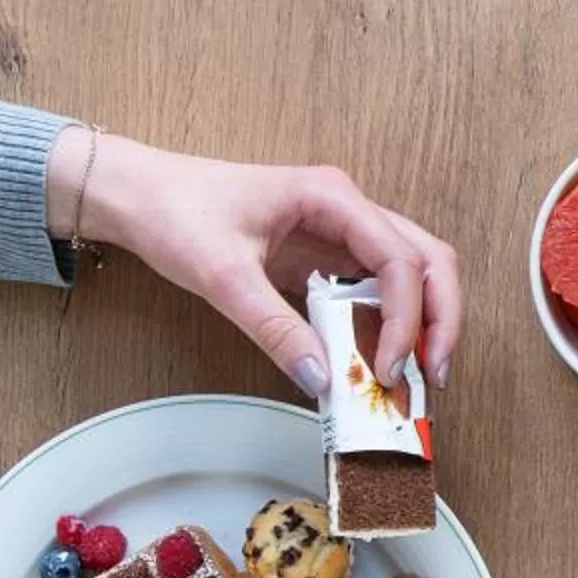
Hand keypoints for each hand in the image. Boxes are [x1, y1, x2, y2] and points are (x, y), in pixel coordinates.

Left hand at [53, 131, 461, 397]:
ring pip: (412, 273)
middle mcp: (348, 210)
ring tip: (415, 377)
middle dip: (439, 320)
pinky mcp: (327, 256)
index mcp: (331, 197)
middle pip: (427, 260)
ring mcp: (341, 232)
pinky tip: (378, 363)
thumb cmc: (175, 214)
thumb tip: (323, 381)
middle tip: (431, 377)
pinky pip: (376, 290)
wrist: (138, 196)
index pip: (400, 259)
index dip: (405, 319)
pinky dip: (388, 327)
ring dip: (422, 324)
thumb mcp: (222, 276)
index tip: (385, 369)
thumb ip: (275, 329)